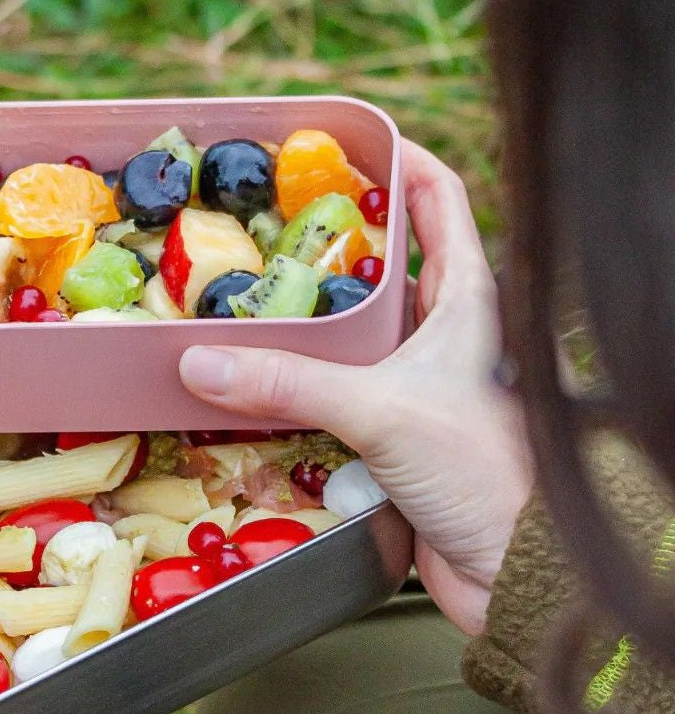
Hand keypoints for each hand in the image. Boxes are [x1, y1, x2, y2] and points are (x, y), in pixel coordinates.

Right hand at [179, 141, 531, 634]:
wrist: (512, 569)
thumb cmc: (482, 471)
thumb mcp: (383, 410)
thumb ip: (290, 384)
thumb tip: (200, 362)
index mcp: (468, 300)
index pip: (439, 200)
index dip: (398, 162)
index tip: (340, 145)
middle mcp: (441, 335)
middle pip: (380, 264)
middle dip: (322, 243)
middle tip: (260, 227)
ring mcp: (414, 385)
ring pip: (349, 334)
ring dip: (299, 322)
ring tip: (238, 299)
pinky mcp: (389, 435)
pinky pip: (331, 394)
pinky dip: (293, 386)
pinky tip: (249, 384)